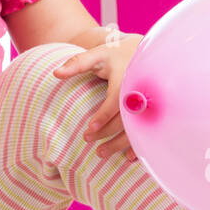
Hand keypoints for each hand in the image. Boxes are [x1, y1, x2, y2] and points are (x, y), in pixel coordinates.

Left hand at [51, 33, 143, 159]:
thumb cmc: (115, 56)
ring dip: (120, 144)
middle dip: (107, 132)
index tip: (90, 129)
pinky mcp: (154, 112)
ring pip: (137, 128)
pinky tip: (128, 157)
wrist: (144, 53)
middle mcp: (141, 92)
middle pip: (125, 118)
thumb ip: (77, 63)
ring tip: (101, 153)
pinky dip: (139, 145)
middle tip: (88, 140)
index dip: (104, 115)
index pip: (115, 100)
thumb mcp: (97, 55)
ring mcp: (150, 103)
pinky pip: (149, 131)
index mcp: (127, 78)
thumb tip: (55, 73)